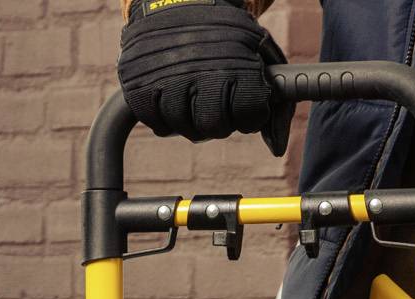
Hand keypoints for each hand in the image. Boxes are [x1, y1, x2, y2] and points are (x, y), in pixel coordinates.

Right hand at [118, 0, 292, 156]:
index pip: (248, 115)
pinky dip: (163, 117)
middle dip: (219, 120)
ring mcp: (165, 76)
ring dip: (189, 118)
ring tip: (192, 96)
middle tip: (215, 102)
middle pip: (213, 127)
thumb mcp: (260, 53)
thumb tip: (277, 149)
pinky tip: (171, 98)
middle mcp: (198, 69)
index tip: (244, 103)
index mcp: (234, 60)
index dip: (249, 114)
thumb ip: (277, 102)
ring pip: (181, 127)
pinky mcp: (137, 83)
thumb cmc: (225, 34)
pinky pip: (155, 122)